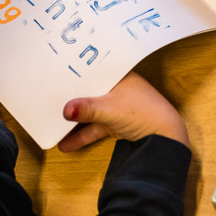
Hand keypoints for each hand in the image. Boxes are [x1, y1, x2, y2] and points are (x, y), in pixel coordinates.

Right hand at [58, 72, 188, 151]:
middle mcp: (119, 89)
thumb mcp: (110, 109)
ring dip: (75, 120)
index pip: (94, 70)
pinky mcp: (117, 124)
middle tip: (49, 99)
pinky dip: (82, 135)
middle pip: (90, 92)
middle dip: (72, 98)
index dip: (76, 73)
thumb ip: (87, 109)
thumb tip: (66, 110)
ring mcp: (118, 107)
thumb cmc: (144, 113)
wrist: (166, 139)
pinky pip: (95, 128)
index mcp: (120, 76)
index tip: (56, 75)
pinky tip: (66, 144)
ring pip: (91, 111)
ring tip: (53, 124)